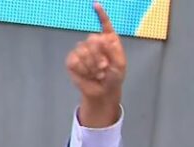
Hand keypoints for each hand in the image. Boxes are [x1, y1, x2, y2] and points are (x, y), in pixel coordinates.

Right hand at [64, 2, 125, 126]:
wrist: (103, 92)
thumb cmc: (114, 77)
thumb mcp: (120, 64)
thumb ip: (114, 50)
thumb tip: (103, 36)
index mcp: (108, 41)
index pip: (105, 25)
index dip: (101, 15)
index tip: (96, 5)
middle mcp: (94, 43)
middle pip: (92, 39)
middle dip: (99, 56)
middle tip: (104, 67)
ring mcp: (82, 51)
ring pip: (82, 50)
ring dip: (92, 65)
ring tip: (97, 73)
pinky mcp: (72, 60)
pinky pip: (75, 60)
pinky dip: (83, 70)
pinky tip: (88, 74)